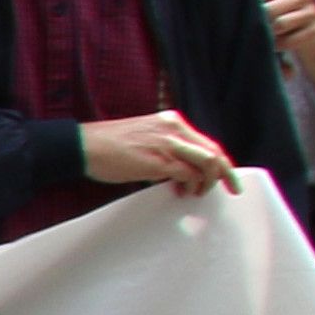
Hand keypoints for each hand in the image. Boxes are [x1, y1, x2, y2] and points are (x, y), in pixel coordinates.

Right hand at [76, 110, 233, 195]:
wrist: (83, 146)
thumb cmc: (106, 146)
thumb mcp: (143, 139)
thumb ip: (164, 149)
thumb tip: (177, 171)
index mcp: (171, 121)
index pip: (206, 142)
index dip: (220, 161)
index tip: (226, 175)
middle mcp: (174, 129)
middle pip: (214, 151)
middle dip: (226, 173)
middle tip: (232, 188)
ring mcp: (168, 144)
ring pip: (207, 162)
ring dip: (208, 182)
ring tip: (197, 192)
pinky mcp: (160, 161)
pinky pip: (189, 174)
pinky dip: (191, 186)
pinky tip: (183, 192)